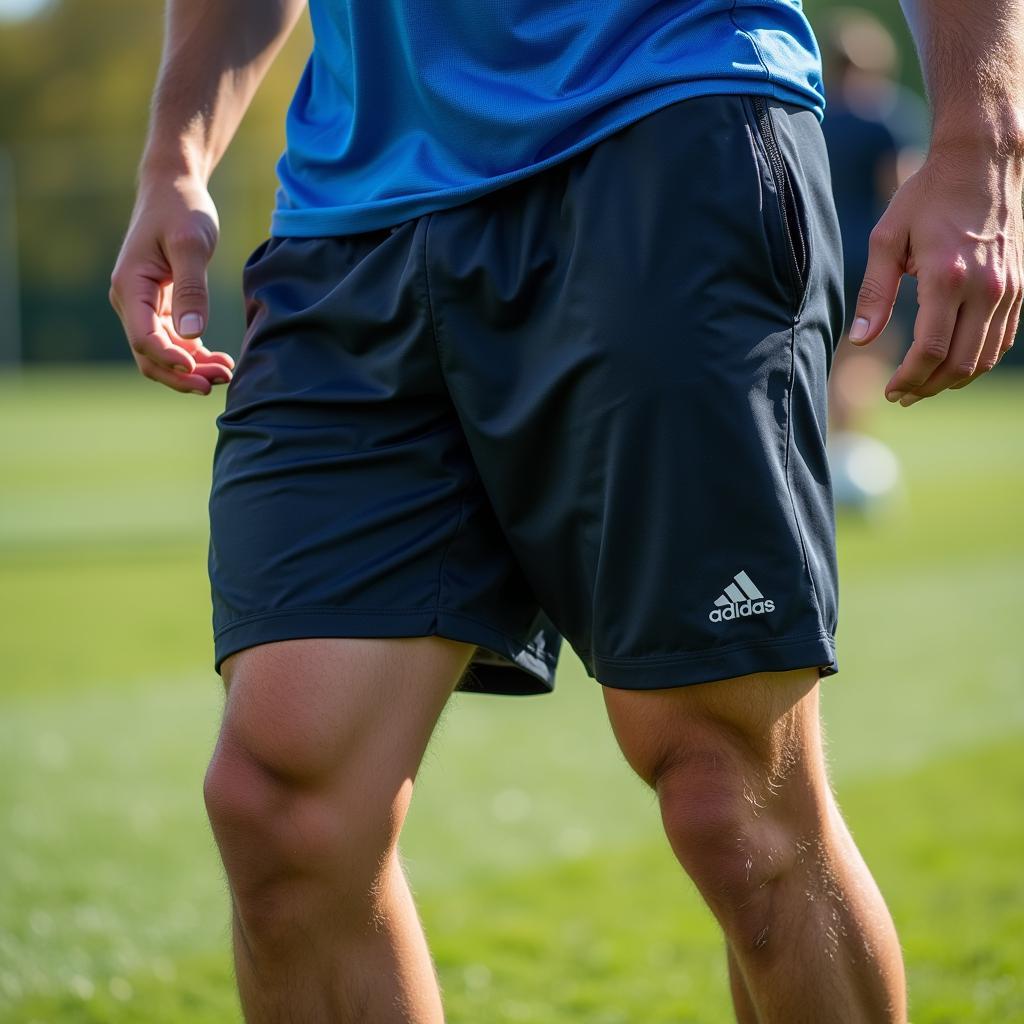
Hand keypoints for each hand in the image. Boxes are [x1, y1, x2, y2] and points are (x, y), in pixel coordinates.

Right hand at [109, 174, 233, 394]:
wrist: (174, 189)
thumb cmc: (181, 210)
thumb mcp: (190, 244)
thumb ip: (191, 289)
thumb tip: (192, 334)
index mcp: (129, 287)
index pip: (143, 338)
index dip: (170, 361)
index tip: (199, 372)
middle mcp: (130, 302)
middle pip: (149, 355)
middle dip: (182, 375)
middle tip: (218, 383)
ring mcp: (145, 307)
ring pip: (163, 353)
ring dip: (192, 369)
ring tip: (226, 374)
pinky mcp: (162, 306)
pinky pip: (175, 342)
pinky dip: (195, 356)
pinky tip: (221, 362)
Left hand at [849, 145, 1023, 406]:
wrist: (983, 161)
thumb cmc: (926, 196)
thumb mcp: (886, 239)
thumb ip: (874, 294)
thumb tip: (860, 340)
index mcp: (946, 277)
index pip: (930, 350)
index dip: (908, 379)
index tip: (890, 391)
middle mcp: (984, 288)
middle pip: (959, 362)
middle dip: (927, 387)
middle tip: (902, 396)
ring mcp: (1008, 289)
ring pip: (984, 357)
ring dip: (952, 380)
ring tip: (923, 387)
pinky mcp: (1019, 287)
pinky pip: (1002, 340)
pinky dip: (978, 361)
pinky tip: (952, 366)